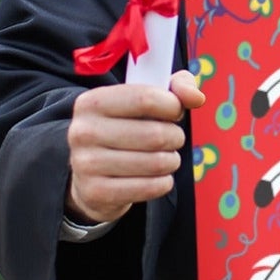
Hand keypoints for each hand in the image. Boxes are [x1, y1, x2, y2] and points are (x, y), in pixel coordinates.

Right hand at [65, 69, 205, 224]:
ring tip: (165, 158)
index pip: (145, 98)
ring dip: (171, 161)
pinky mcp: (96, 192)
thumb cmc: (125, 129)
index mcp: (92, 102)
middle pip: (155, 134)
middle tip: (172, 139)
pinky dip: (163, 183)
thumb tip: (196, 98)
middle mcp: (83, 131)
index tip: (175, 112)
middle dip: (175, 137)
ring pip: (156, 163)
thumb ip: (176, 87)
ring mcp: (86, 164)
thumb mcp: (144, 99)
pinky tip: (157, 177)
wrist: (90, 175)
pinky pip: (150, 187)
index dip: (173, 106)